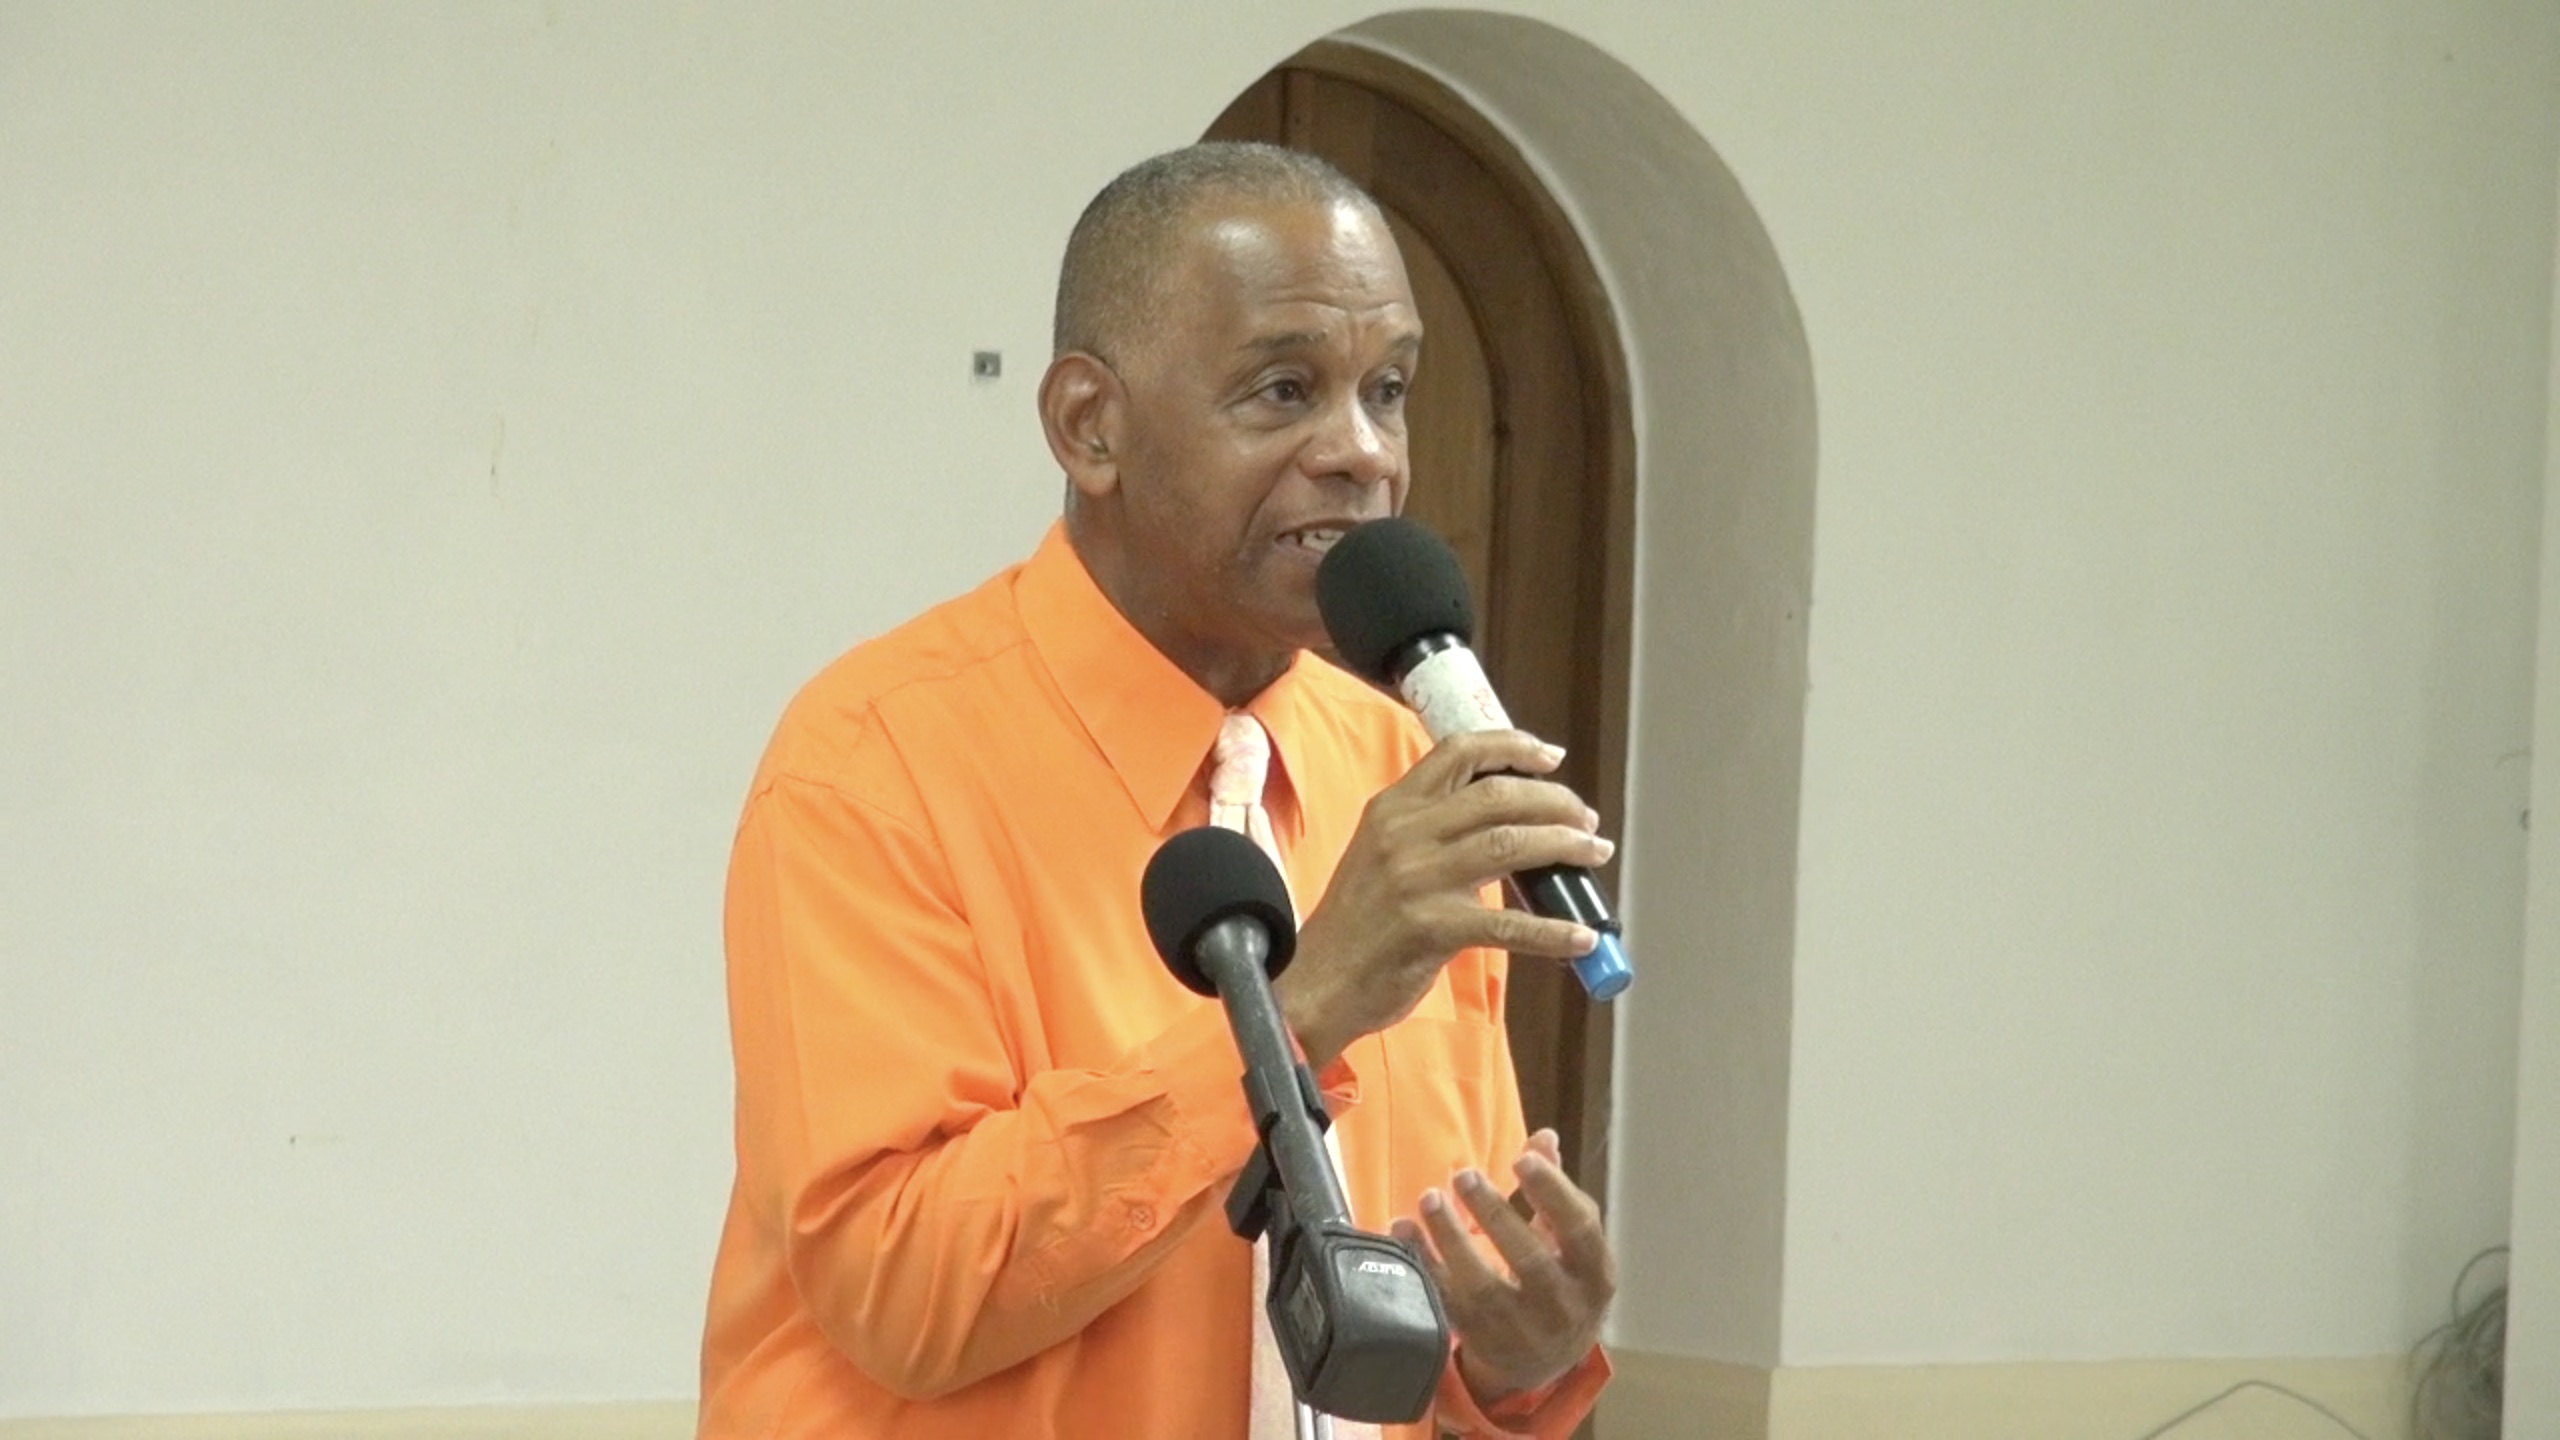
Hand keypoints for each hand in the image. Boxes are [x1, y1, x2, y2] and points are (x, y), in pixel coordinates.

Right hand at [1276, 730, 1611, 1067]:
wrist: (1318, 982)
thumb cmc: (1357, 922)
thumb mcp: (1380, 853)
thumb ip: (1429, 828)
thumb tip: (1504, 818)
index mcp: (1392, 808)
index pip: (1459, 752)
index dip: (1514, 746)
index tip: (1552, 757)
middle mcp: (1404, 834)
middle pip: (1498, 796)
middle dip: (1556, 802)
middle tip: (1587, 820)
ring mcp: (1417, 880)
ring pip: (1510, 845)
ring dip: (1565, 847)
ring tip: (1595, 853)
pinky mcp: (1431, 929)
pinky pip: (1508, 925)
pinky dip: (1553, 932)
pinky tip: (1581, 936)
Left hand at [1390, 1129, 1614, 1402]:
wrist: (1545, 1361)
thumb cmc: (1560, 1281)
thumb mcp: (1570, 1243)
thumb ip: (1555, 1189)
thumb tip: (1544, 1137)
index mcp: (1594, 1275)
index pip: (1580, 1231)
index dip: (1553, 1193)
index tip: (1521, 1158)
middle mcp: (1561, 1308)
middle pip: (1530, 1261)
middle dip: (1494, 1215)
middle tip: (1463, 1175)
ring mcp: (1518, 1331)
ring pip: (1482, 1288)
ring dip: (1451, 1239)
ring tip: (1429, 1198)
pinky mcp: (1479, 1340)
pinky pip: (1445, 1301)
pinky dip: (1422, 1264)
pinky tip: (1403, 1228)